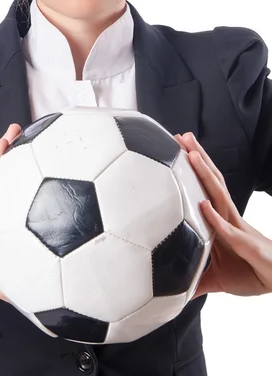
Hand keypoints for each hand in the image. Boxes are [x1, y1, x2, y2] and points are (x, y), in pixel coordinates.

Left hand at [174, 132, 271, 298]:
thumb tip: (172, 287)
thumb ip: (194, 278)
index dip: (190, 169)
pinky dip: (215, 218)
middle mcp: (228, 217)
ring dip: (205, 174)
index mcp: (218, 220)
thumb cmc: (250, 273)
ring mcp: (238, 228)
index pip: (202, 188)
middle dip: (197, 157)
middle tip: (180, 136)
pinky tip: (204, 206)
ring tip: (192, 154)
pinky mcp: (248, 245)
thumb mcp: (214, 278)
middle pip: (211, 181)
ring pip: (219, 196)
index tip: (173, 149)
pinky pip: (228, 231)